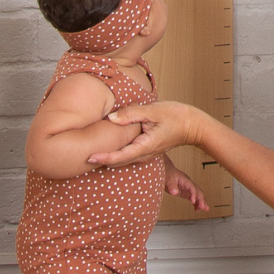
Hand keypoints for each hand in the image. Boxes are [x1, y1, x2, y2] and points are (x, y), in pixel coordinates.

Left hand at [87, 101, 206, 166]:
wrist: (192, 126)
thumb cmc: (175, 116)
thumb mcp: (153, 111)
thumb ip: (131, 114)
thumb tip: (111, 118)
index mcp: (145, 146)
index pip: (121, 156)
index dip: (104, 157)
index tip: (89, 157)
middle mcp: (145, 154)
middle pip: (119, 162)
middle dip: (101, 160)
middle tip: (80, 158)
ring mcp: (146, 154)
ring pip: (123, 160)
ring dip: (107, 159)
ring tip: (90, 155)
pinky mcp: (147, 151)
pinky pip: (129, 156)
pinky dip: (116, 156)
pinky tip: (107, 152)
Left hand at [164, 158, 209, 211]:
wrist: (166, 171)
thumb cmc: (167, 174)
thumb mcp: (167, 179)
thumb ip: (171, 185)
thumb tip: (175, 192)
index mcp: (185, 180)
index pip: (192, 187)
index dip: (194, 194)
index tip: (193, 201)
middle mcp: (189, 184)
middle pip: (198, 191)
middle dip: (202, 199)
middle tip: (205, 208)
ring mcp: (188, 189)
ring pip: (197, 195)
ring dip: (201, 202)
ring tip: (205, 210)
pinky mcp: (185, 192)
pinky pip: (192, 198)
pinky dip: (195, 204)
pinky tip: (197, 210)